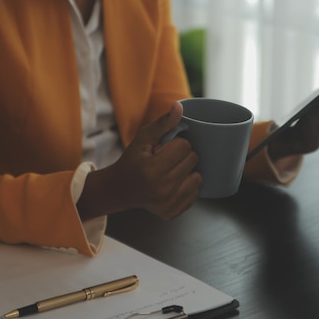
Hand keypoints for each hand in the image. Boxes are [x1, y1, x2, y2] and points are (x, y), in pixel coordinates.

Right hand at [77, 102, 201, 220]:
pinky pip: (195, 193)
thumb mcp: (143, 138)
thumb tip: (179, 107)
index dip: (176, 143)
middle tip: (167, 159)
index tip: (164, 149)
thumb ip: (163, 123)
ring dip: (188, 171)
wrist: (120, 189)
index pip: (184, 146)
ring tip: (171, 171)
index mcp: (152, 170)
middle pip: (192, 160)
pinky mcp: (173, 212)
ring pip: (198, 177)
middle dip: (182, 156)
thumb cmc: (132, 161)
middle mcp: (162, 190)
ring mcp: (168, 204)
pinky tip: (173, 183)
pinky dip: (188, 186)